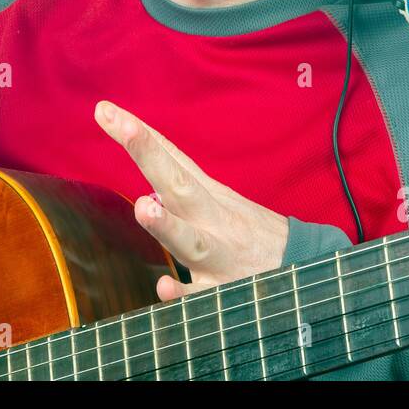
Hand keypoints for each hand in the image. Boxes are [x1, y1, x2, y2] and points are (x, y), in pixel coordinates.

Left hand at [93, 100, 289, 301]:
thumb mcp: (219, 200)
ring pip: (191, 240)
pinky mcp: (224, 293)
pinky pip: (201, 297)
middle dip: (151, 156)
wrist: (305, 267)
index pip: (170, 158)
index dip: (139, 135)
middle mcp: (212, 219)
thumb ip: (181, 185)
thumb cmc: (252, 232)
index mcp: (207, 195)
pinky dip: (183, 293)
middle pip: (179, 182)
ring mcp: (219, 255)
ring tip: (144, 208)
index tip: (104, 111)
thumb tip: (144, 168)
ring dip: (168, 225)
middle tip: (127, 128)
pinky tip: (164, 286)